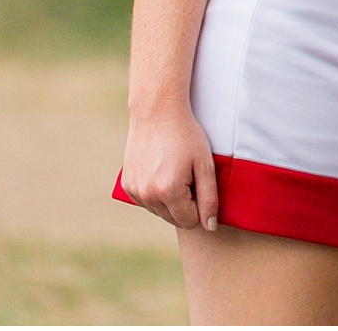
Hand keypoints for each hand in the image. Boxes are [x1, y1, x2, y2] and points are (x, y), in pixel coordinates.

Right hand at [120, 107, 219, 231]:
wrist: (157, 111)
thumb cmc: (186, 134)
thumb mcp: (204, 163)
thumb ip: (209, 197)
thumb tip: (210, 227)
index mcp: (169, 191)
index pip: (189, 221)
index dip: (199, 205)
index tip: (199, 183)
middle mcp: (148, 195)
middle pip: (173, 219)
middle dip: (185, 204)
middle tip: (188, 175)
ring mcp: (135, 191)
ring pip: (159, 212)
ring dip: (169, 200)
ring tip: (174, 170)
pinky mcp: (127, 185)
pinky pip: (146, 202)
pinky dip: (155, 193)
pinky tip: (160, 171)